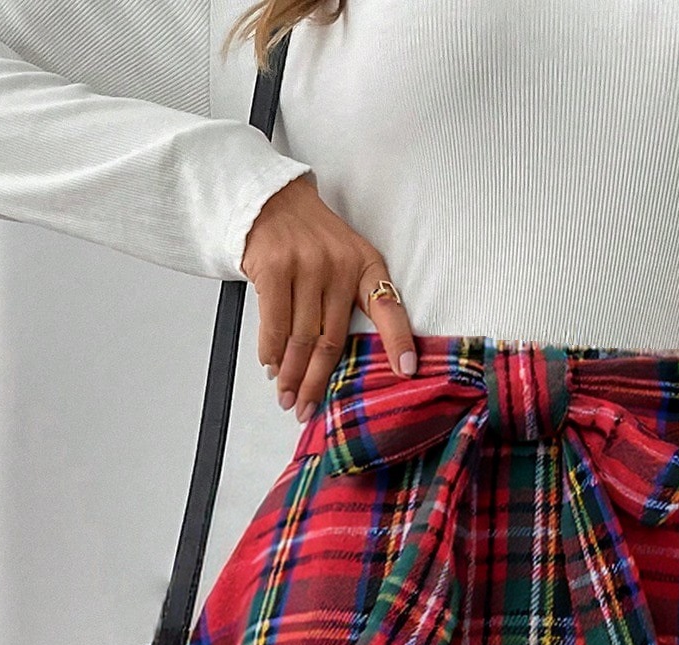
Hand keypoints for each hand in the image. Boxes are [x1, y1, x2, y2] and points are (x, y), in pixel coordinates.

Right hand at [239, 171, 416, 422]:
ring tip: (286, 396)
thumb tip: (335, 361)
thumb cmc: (309, 240)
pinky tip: (271, 367)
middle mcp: (340, 265)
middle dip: (316, 381)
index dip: (398, 341)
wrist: (270, 201)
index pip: (388, 306)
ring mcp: (307, 265)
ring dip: (290, 375)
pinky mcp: (275, 267)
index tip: (407, 372)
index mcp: (366, 265)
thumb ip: (349, 300)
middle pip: (331, 340)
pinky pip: (274, 324)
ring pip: (300, 338)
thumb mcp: (344, 259)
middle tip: (306, 409)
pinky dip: (271, 352)